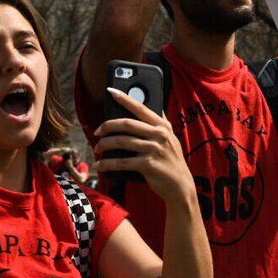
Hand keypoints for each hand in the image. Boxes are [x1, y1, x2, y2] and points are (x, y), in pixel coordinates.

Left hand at [94, 87, 193, 204]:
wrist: (180, 186)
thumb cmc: (171, 161)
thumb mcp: (171, 138)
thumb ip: (161, 123)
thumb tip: (151, 105)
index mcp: (163, 125)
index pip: (140, 107)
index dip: (124, 98)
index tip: (110, 91)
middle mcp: (159, 135)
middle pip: (127, 124)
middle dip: (108, 126)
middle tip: (97, 131)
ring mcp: (154, 149)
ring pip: (122, 142)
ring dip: (105, 145)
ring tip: (97, 148)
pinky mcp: (148, 165)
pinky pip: (122, 162)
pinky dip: (108, 164)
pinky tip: (101, 165)